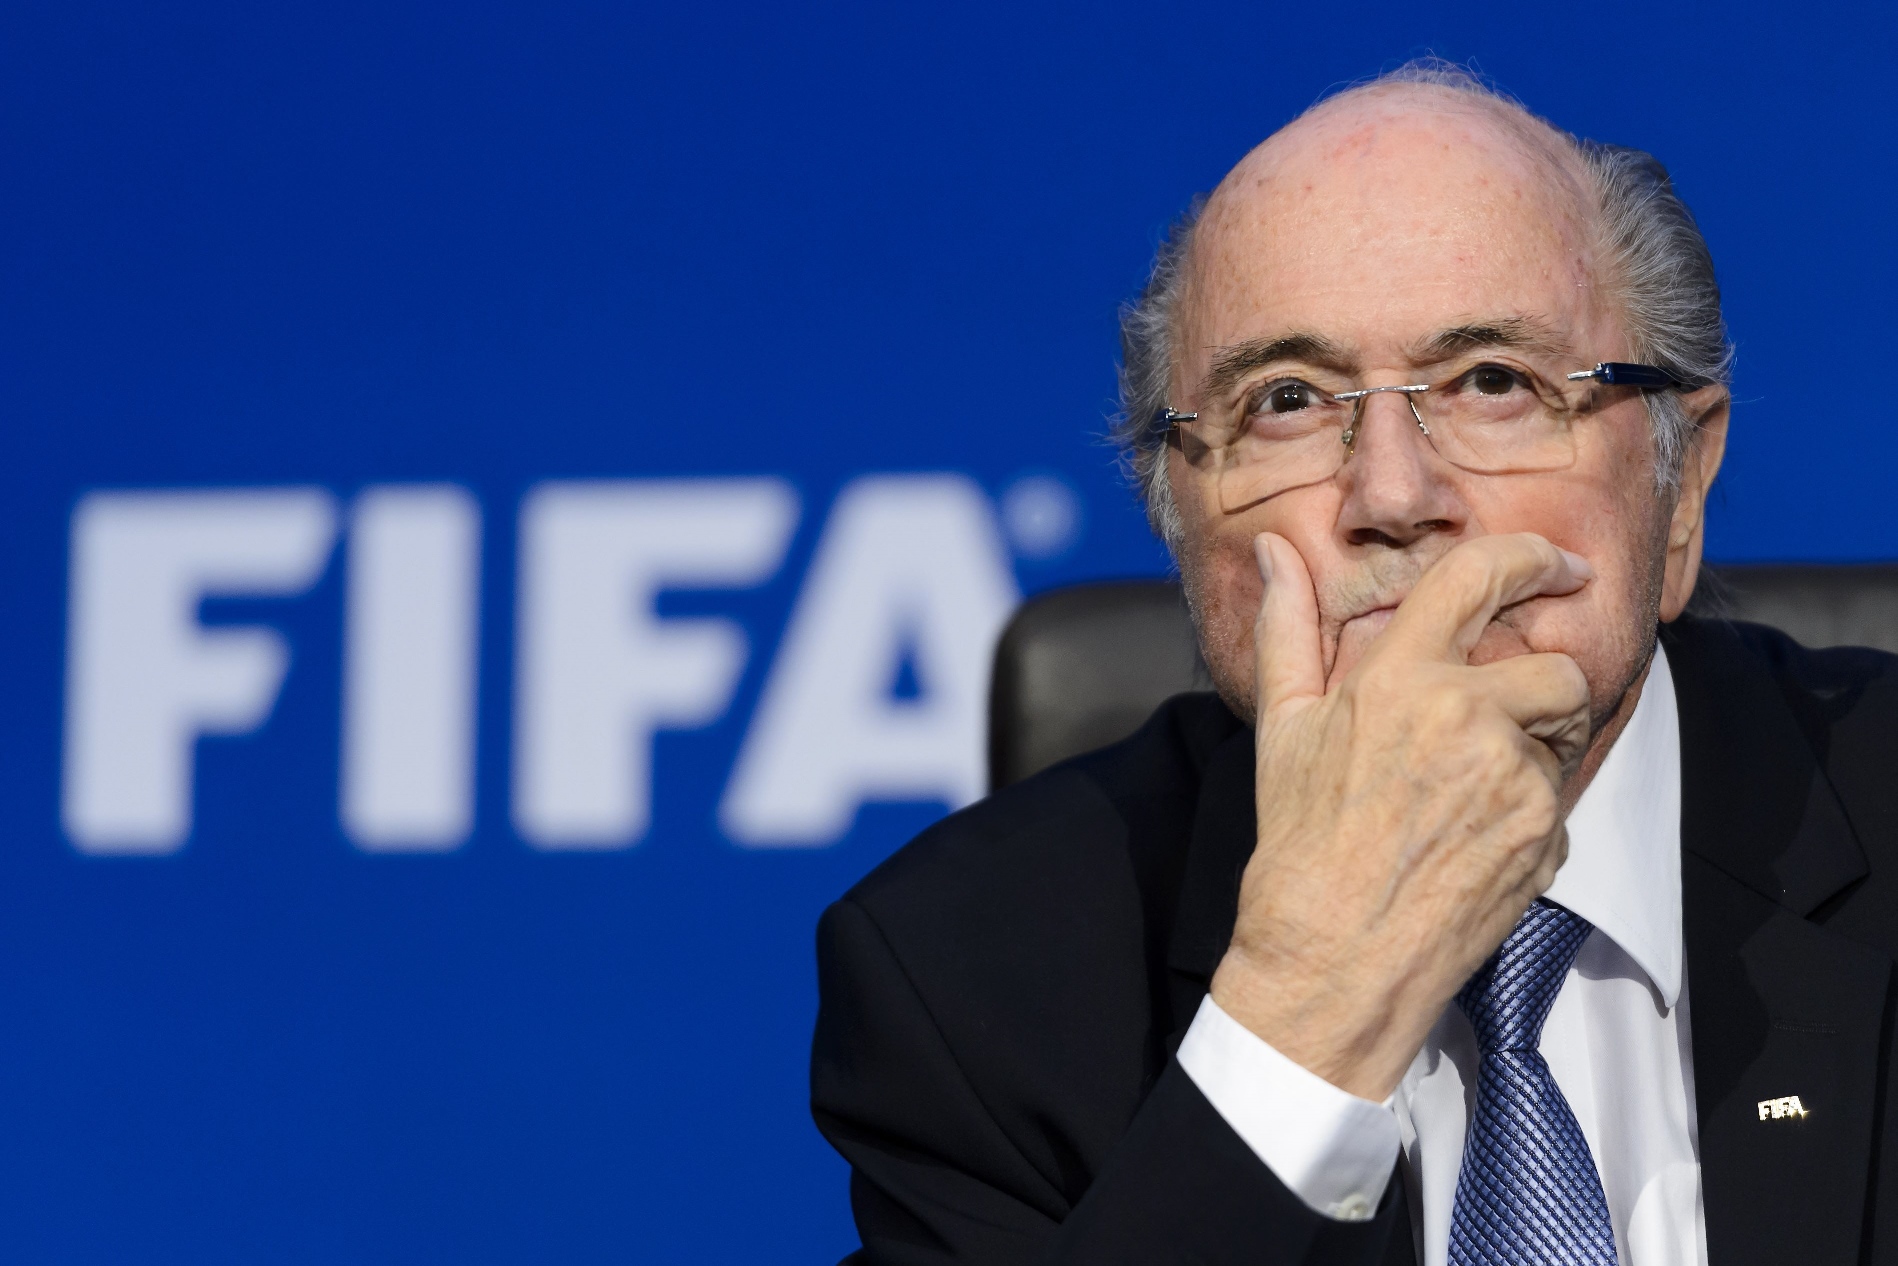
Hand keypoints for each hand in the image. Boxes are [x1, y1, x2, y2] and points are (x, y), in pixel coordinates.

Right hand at [1207, 532, 1592, 1100]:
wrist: (1335, 957)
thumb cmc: (1300, 843)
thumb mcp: (1283, 726)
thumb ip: (1288, 626)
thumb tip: (1275, 552)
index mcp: (1397, 677)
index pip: (1480, 575)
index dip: (1529, 556)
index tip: (1555, 563)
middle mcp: (1464, 715)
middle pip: (1555, 665)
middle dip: (1544, 686)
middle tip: (1507, 718)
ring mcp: (1511, 777)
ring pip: (1565, 733)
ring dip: (1540, 748)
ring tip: (1473, 788)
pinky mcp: (1542, 833)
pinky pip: (1558, 800)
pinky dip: (1528, 813)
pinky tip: (1470, 842)